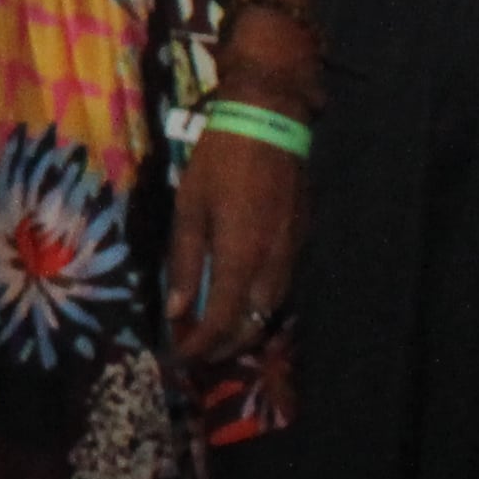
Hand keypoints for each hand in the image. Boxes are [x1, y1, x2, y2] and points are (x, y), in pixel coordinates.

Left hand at [165, 114, 306, 370]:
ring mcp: (292, 253)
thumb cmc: (219, 161)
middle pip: (252, 326)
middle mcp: (273, 265)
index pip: (222, 322)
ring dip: (242, 328)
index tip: (179, 357)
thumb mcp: (189, 207)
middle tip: (195, 349)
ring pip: (269, 310)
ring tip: (213, 329)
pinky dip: (257, 304)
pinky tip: (237, 297)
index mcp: (241, 258)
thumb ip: (184, 262)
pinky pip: (280, 287)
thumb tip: (176, 311)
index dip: (201, 346)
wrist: (270, 122)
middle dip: (224, 346)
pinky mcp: (301, 240)